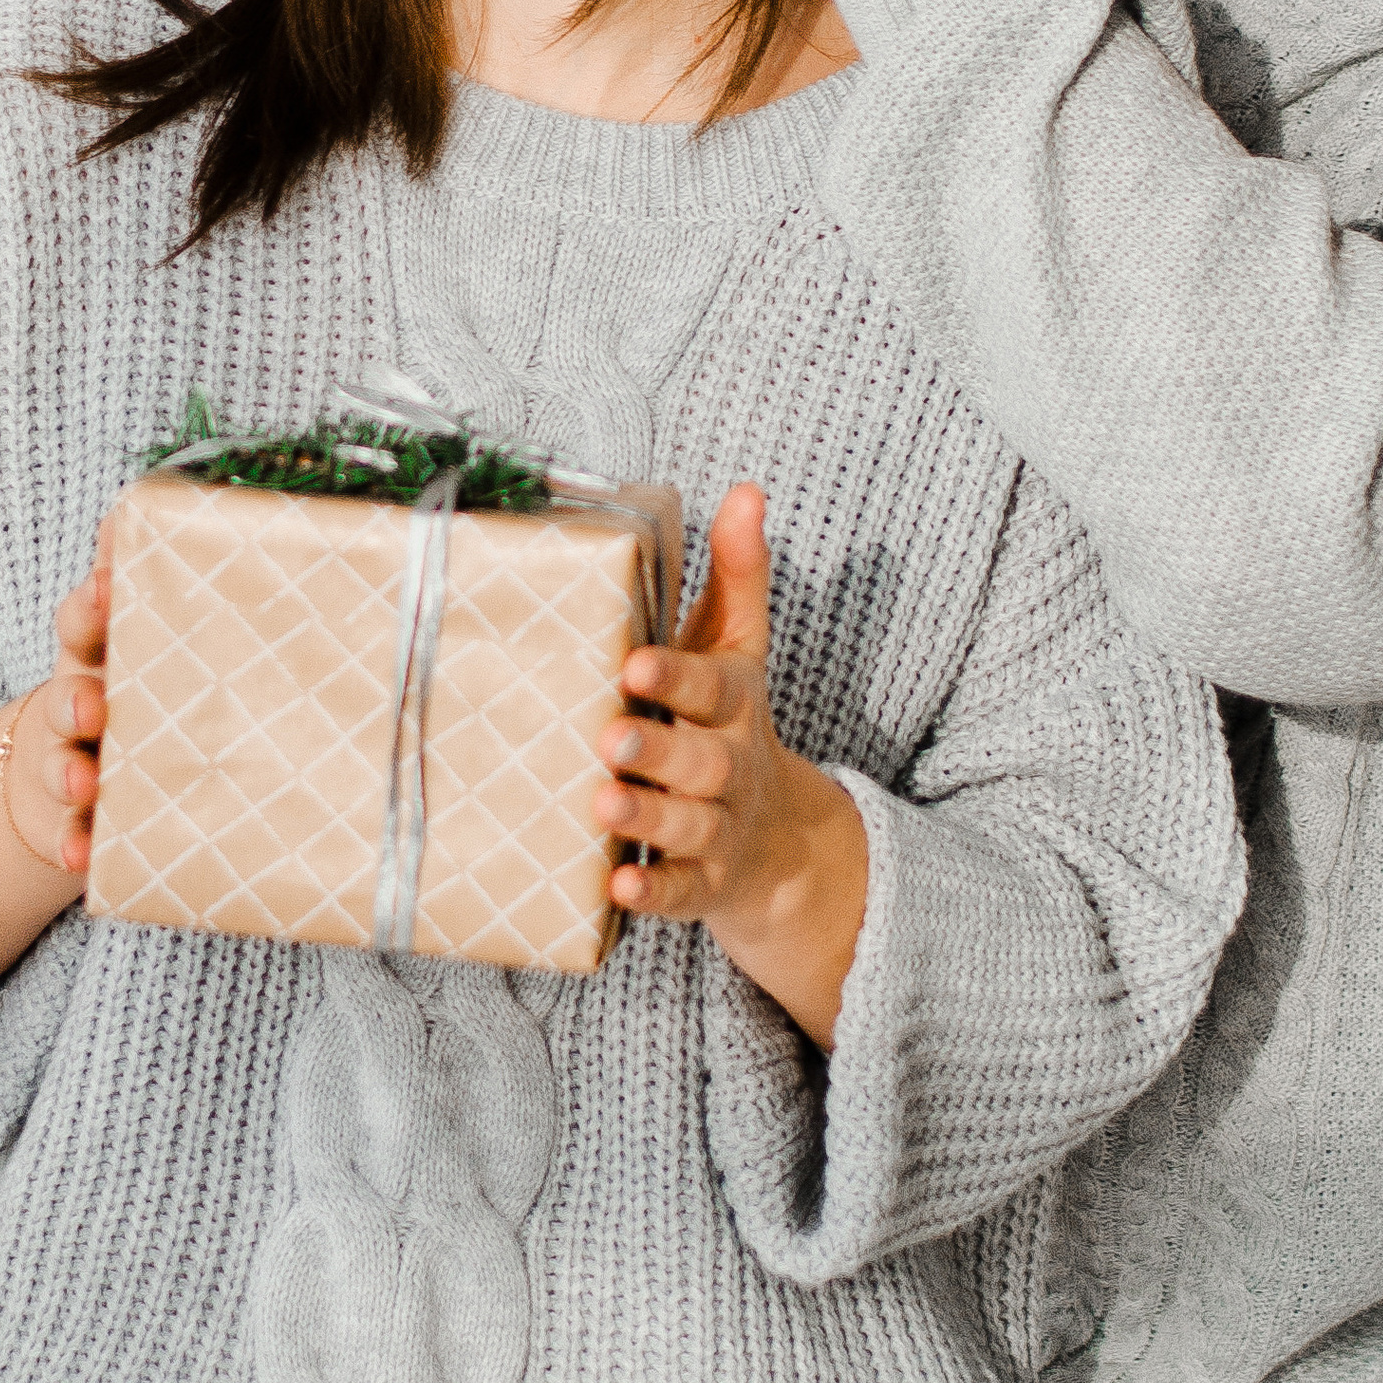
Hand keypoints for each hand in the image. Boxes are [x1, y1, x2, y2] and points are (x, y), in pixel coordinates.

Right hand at [0, 524, 115, 990]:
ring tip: (83, 782)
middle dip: (75, 698)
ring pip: (62, 766)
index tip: (103, 590)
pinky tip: (83, 855)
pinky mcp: (66, 822)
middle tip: (93, 703)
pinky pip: (67, 836)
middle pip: (67, 696)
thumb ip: (149, 593)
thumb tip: (169, 511)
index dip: (90, 606)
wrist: (72, 779)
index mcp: (96, 658)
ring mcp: (65, 766)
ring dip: (68, 773)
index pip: (83, 623)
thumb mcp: (139, 647)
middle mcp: (75, 708)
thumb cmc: (130, 696)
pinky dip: (72, 844)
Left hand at [596, 483, 868, 1046]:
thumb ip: (740, 574)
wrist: (780, 840)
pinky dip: (655, 893)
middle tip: (607, 736)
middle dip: (657, 749)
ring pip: (689, 825)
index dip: (677, 677)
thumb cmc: (729, 724)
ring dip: (649, 817)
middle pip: (701, 760)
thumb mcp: (739, 650)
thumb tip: (745, 490)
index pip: (712, 688)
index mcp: (732, 705)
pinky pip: (683, 892)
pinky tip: (617, 889)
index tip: (634, 664)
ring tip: (602, 805)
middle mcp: (730, 768)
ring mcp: (720, 829)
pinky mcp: (705, 883)